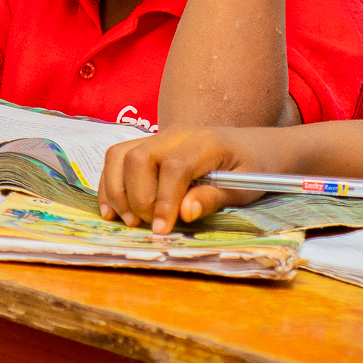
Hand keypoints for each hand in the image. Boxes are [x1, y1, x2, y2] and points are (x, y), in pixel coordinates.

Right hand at [97, 126, 257, 235]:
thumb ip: (213, 198)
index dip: (163, 201)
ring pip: (120, 155)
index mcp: (205, 142)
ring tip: (130, 221)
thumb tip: (184, 212)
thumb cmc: (252, 168)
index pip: (174, 167)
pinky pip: (117, 158)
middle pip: (139, 158)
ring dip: (117, 191)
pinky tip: (113, 210)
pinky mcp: (148, 145)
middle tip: (149, 225)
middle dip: (137, 198)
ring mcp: (159, 136)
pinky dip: (110, 184)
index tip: (161, 229)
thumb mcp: (244, 188)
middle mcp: (176, 133)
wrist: (253, 146)